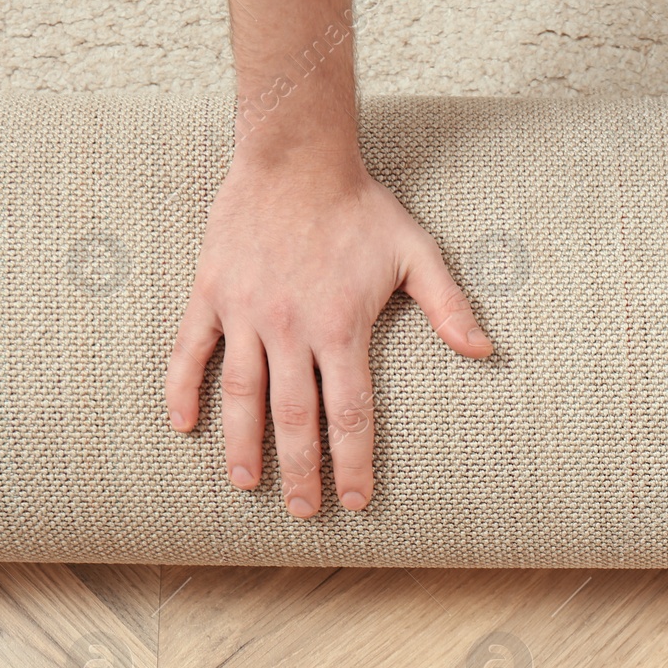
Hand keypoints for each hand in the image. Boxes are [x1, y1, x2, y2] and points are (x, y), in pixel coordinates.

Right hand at [166, 152, 492, 517]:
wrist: (296, 157)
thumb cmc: (362, 208)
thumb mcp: (417, 253)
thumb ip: (449, 307)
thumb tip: (485, 351)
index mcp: (341, 328)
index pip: (349, 414)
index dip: (353, 462)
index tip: (354, 500)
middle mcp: (290, 329)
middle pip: (294, 418)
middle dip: (299, 470)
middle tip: (302, 510)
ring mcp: (245, 313)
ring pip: (240, 395)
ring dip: (241, 444)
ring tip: (246, 484)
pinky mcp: (211, 293)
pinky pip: (190, 350)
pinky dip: (182, 389)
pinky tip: (183, 425)